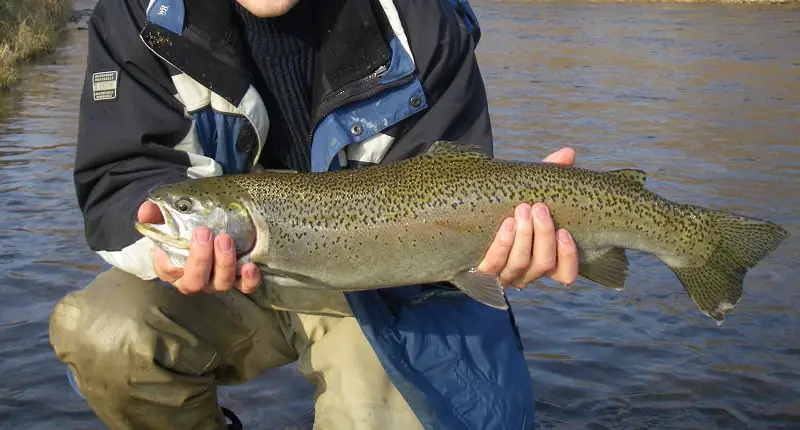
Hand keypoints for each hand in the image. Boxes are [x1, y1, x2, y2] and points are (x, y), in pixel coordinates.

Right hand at [138, 201, 261, 294]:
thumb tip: (146, 210)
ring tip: (226, 239)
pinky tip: (250, 266)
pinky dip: (249, 281)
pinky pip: (244, 288)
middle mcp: (192, 279)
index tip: (194, 232)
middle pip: (195, 282)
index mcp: (170, 267)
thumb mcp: (166, 217)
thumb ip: (154, 214)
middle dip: (201, 259)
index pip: (168, 271)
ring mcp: (215, 282)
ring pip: (220, 284)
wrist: (204, 226)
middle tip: (207, 233)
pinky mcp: (237, 281)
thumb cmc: (182, 225)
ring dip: (224, 264)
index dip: (179, 257)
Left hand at [476, 148, 578, 287]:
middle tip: (538, 207)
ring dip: (523, 237)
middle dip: (542, 235)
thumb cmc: (505, 207)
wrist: (464, 218)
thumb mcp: (528, 193)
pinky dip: (502, 245)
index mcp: (542, 260)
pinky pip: (493, 265)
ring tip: (522, 209)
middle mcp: (525, 273)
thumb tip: (568, 153)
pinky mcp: (480, 272)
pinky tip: (506, 224)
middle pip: (543, 264)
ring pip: (519, 264)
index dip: (568, 256)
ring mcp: (502, 275)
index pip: (565, 274)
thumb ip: (549, 175)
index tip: (564, 231)